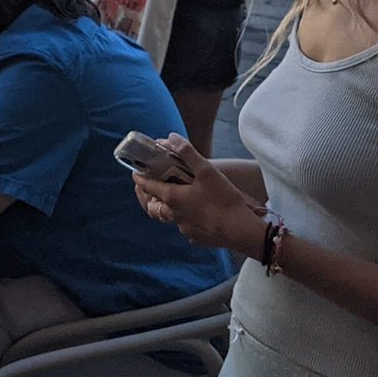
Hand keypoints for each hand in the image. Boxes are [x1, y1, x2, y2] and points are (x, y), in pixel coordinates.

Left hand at [132, 135, 264, 258]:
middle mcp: (176, 216)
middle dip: (157, 196)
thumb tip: (171, 137)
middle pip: (159, 205)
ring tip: (186, 200)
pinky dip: (192, 221)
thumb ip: (188, 153)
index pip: (149, 187)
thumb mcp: (206, 171)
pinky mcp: (199, 239)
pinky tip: (202, 216)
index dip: (141, 180)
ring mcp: (186, 230)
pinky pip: (190, 229)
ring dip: (176, 209)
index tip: (135, 175)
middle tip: (161, 188)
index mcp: (174, 198)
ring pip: (175, 218)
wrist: (242, 232)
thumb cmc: (224, 200)